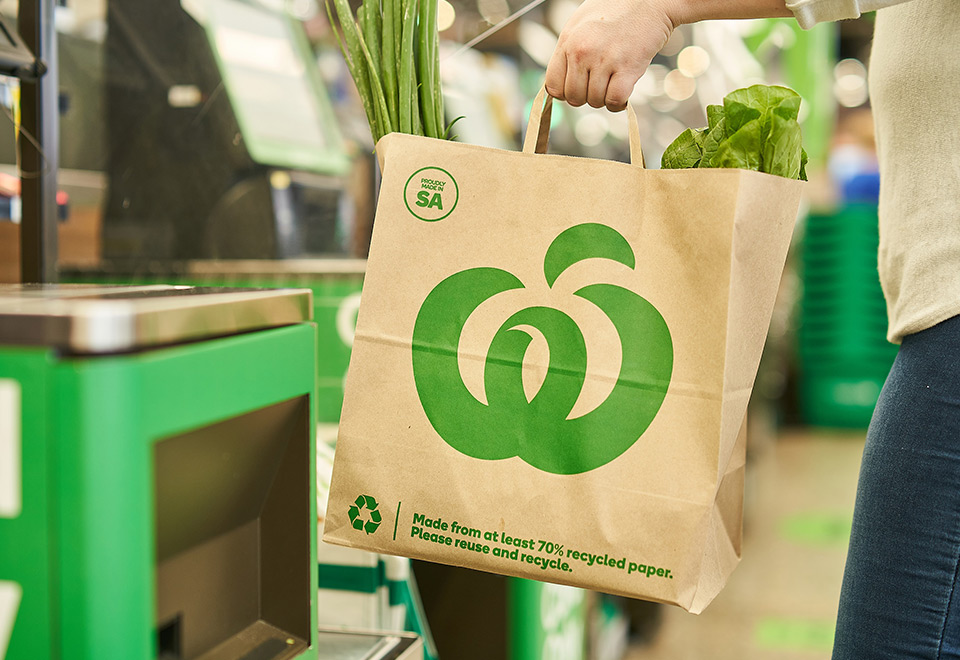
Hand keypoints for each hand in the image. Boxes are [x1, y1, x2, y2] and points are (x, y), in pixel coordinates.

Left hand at [545, 0, 676, 111]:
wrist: (649, 0)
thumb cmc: (617, 9)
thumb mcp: (581, 24)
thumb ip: (569, 50)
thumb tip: (563, 79)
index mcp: (568, 41)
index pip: (553, 85)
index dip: (564, 92)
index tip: (576, 88)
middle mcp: (582, 51)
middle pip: (573, 97)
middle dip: (585, 96)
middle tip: (598, 84)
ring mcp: (604, 60)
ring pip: (595, 101)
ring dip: (604, 98)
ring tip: (612, 81)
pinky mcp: (627, 68)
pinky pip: (614, 100)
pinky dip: (618, 103)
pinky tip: (622, 91)